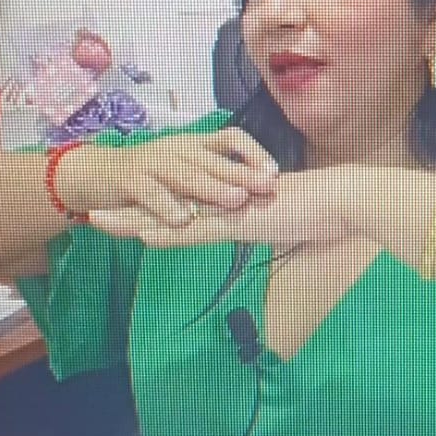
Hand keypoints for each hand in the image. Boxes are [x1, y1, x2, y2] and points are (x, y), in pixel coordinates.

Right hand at [57, 126, 279, 227]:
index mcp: (195, 145)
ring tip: (236, 200)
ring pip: (187, 175)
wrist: (97, 174)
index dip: (253, 152)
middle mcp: (178, 150)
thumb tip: (261, 189)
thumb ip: (216, 177)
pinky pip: (151, 193)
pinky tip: (184, 220)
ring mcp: (153, 164)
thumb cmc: (151, 176)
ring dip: (213, 187)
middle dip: (244, 172)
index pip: (231, 138)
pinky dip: (167, 206)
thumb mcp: (186, 170)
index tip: (275, 173)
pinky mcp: (130, 182)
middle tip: (269, 187)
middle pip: (215, 159)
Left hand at [89, 165, 359, 250]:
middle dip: (130, 211)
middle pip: (167, 206)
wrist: (342, 199)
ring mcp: (229, 210)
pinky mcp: (239, 221)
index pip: (183, 206)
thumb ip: (264, 225)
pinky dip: (169, 231)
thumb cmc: (322, 211)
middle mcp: (223, 202)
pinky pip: (197, 228)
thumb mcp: (285, 222)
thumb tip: (253, 231)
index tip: (125, 210)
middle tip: (93, 214)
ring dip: (133, 219)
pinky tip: (142, 236)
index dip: (154, 208)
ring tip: (98, 220)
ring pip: (171, 215)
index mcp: (230, 203)